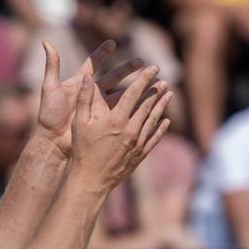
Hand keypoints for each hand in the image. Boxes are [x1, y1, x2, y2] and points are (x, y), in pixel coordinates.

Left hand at [36, 40, 145, 157]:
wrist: (53, 141)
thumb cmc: (50, 115)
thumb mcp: (50, 88)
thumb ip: (52, 66)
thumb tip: (46, 41)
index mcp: (80, 83)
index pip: (93, 64)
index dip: (102, 53)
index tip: (113, 43)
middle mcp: (92, 93)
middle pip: (113, 77)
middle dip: (128, 69)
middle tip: (142, 62)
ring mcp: (99, 107)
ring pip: (122, 93)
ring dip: (135, 87)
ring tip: (150, 80)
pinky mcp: (105, 120)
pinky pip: (122, 110)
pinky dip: (134, 105)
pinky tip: (146, 100)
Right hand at [70, 65, 171, 192]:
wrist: (91, 180)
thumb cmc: (82, 151)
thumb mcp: (79, 123)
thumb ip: (84, 99)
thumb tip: (87, 77)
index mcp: (115, 120)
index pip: (133, 93)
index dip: (144, 79)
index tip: (154, 68)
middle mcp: (130, 130)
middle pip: (147, 105)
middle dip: (156, 91)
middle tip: (164, 80)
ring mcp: (137, 143)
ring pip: (153, 120)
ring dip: (162, 106)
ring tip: (169, 94)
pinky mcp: (140, 155)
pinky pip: (154, 138)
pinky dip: (161, 128)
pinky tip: (166, 120)